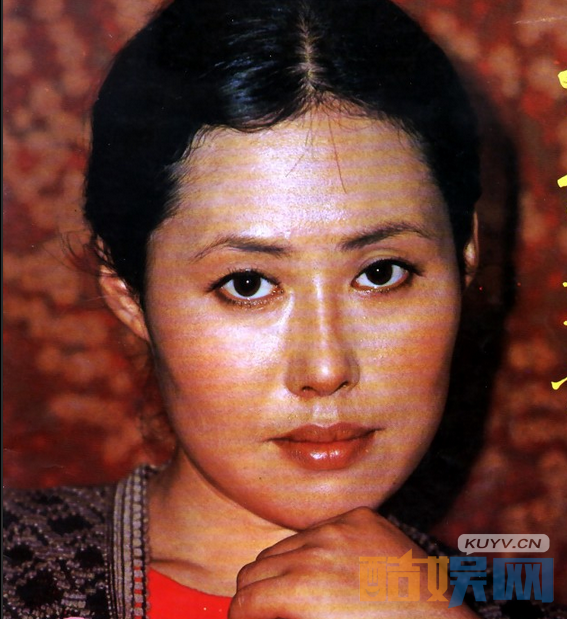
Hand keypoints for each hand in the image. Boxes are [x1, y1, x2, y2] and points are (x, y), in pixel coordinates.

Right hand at [229, 507, 477, 618]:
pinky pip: (319, 529)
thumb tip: (263, 617)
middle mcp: (317, 549)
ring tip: (302, 593)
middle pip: (255, 568)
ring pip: (284, 545)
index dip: (241, 618)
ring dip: (283, 569)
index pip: (244, 599)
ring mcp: (340, 527)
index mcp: (303, 589)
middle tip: (270, 613)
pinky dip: (316, 549)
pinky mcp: (361, 517)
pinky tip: (334, 570)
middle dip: (256, 594)